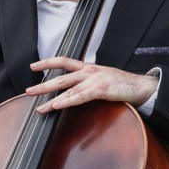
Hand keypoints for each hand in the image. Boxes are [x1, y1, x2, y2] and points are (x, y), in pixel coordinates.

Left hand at [26, 57, 158, 111]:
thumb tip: (72, 89)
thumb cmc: (121, 84)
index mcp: (88, 67)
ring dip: (51, 99)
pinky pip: (80, 97)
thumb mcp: (101, 78)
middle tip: (28, 91)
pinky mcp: (101, 90)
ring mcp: (95, 80)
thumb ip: (86, 82)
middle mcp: (89, 71)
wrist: (141, 86)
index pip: (64, 61)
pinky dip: (67, 102)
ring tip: (39, 107)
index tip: (33, 66)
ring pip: (68, 89)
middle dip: (42, 85)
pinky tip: (57, 106)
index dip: (47, 63)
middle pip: (61, 77)